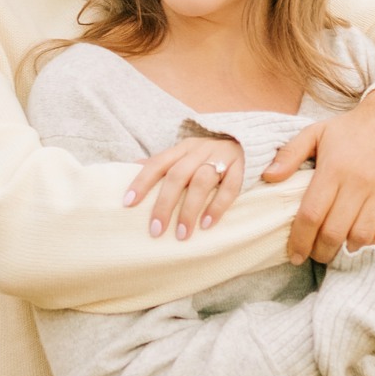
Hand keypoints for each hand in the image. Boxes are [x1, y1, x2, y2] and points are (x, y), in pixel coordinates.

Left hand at [124, 137, 244, 240]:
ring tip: (182, 234)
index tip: (128, 203)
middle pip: (178, 176)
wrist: (247, 141)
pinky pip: (230, 187)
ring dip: (189, 209)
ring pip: (201, 182)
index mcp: (182, 149)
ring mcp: (221, 158)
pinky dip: (217, 206)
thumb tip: (130, 167)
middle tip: (156, 230)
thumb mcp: (184, 154)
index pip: (157, 163)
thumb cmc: (208, 155)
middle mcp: (199, 151)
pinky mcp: (241, 167)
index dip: (142, 182)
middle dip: (164, 204)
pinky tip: (207, 224)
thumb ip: (162, 162)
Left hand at [263, 88, 374, 263]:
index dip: (300, 240)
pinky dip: (369, 243)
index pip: (312, 214)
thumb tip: (268, 177)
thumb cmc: (351, 128)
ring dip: (345, 251)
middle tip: (312, 255)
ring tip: (334, 250)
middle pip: (335, 232)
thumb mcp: (316, 132)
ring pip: (360, 236)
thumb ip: (290, 154)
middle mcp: (359, 182)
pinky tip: (357, 242)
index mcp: (334, 168)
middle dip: (320, 252)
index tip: (294, 255)